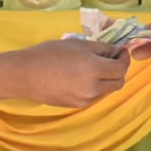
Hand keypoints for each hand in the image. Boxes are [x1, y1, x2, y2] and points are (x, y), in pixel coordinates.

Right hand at [16, 38, 130, 106]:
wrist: (26, 74)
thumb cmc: (50, 53)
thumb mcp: (78, 44)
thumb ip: (101, 48)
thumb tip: (115, 51)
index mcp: (94, 70)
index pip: (120, 68)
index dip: (124, 59)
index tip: (120, 51)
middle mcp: (93, 89)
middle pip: (118, 83)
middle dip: (118, 70)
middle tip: (111, 59)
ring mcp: (85, 100)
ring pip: (107, 91)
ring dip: (107, 79)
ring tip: (94, 67)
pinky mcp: (76, 106)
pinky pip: (94, 96)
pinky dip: (95, 87)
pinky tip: (82, 77)